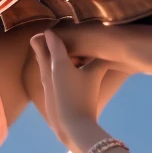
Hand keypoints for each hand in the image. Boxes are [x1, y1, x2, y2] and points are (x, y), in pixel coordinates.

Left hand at [31, 29, 108, 149]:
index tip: (59, 26)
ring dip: (51, 56)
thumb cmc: (84, 97)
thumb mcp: (94, 76)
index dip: (53, 30)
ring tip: (67, 55)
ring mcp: (45, 82)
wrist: (72, 126)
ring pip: (42, 61)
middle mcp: (46, 69)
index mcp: (57, 61)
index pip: (50, 38)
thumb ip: (100, 60)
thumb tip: (112, 49)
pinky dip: (53, 70)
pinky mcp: (47, 94)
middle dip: (47, 41)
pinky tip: (67, 75)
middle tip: (59, 37)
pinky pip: (47, 75)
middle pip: (39, 47)